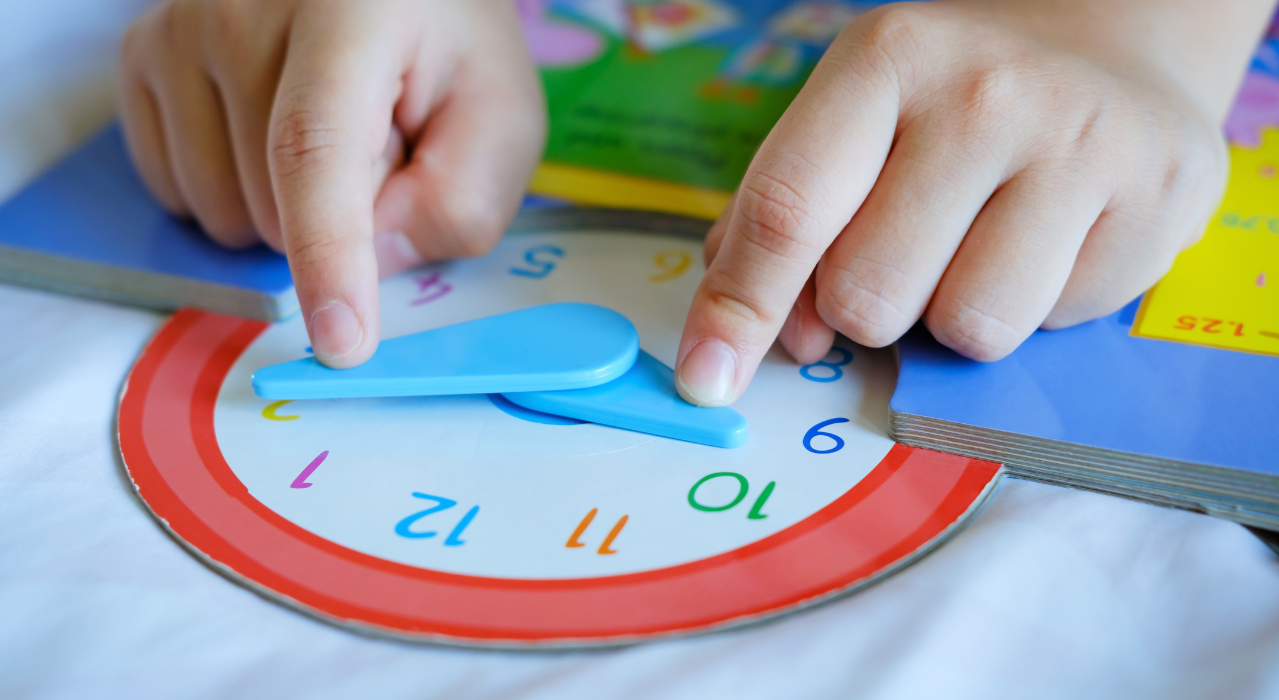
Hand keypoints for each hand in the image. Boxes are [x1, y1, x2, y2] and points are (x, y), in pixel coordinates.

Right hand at [118, 0, 545, 366]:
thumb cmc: (449, 46)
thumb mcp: (500, 118)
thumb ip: (460, 200)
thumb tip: (371, 265)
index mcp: (347, 14)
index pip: (317, 150)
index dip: (328, 257)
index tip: (342, 342)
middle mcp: (239, 10)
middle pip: (275, 209)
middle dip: (343, 224)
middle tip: (385, 150)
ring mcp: (177, 31)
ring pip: (221, 214)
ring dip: (285, 214)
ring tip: (334, 136)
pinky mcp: (143, 57)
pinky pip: (177, 193)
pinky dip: (236, 195)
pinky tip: (273, 138)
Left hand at [674, 0, 1270, 406]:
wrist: (1111, 47)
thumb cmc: (948, 109)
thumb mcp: (849, 127)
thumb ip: (778, 224)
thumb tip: (761, 341)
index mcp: (883, 60)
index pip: (789, 209)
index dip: (739, 308)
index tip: (707, 380)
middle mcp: (984, 92)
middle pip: (869, 296)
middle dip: (870, 306)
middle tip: (910, 251)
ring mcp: (1082, 141)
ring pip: (968, 330)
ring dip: (957, 314)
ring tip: (985, 244)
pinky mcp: (1161, 198)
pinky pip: (1054, 325)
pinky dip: (1039, 305)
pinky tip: (1054, 238)